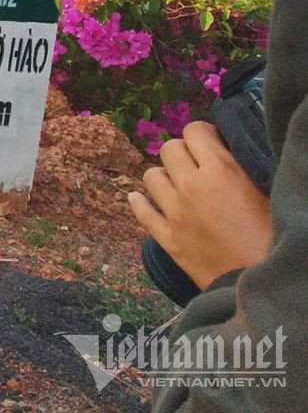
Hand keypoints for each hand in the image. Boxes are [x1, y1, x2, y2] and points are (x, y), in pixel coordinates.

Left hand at [128, 121, 272, 289]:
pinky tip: (140, 199)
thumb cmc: (275, 236)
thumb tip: (224, 154)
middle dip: (182, 152)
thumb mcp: (265, 193)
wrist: (265, 282)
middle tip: (196, 165)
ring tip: (177, 184)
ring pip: (151, 176)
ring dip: (164, 176)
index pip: (194, 131)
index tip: (210, 143)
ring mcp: (174, 212)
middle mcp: (191, 186)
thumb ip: (240, 170)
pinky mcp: (167, 238)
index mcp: (220, 171)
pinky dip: (140, 203)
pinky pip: (141, 212)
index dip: (203, 134)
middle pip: (169, 149)